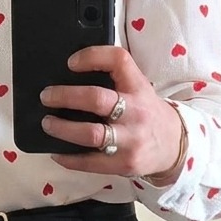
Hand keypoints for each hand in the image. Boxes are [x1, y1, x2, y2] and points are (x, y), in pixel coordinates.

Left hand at [41, 44, 185, 183]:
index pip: (119, 61)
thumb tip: (68, 72)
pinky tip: (57, 151)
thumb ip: (112, 79)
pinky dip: (69, 158)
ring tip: (47, 123)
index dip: (92, 57)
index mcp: (138, 87)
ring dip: (63, 128)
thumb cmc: (146, 111)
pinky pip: (90, 162)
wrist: (174, 146)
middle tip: (46, 96)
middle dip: (65, 96)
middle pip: (96, 99)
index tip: (71, 62)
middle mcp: (136, 112)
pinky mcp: (124, 164)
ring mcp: (131, 140)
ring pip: (91, 133)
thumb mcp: (138, 88)